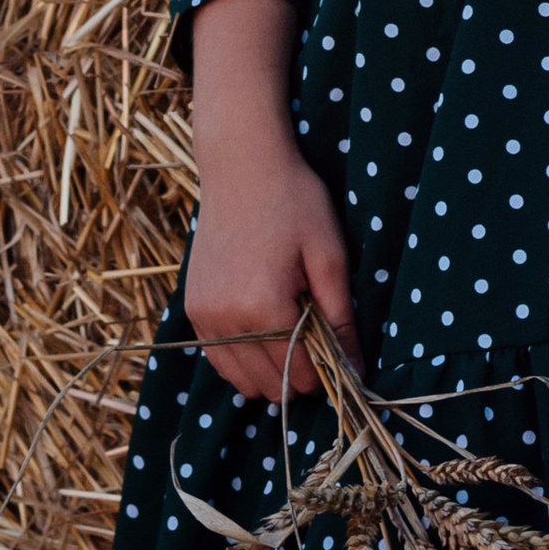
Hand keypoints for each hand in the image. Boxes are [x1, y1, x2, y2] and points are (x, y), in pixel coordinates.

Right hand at [186, 0, 359, 402]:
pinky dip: (241, 361)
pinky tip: (262, 337)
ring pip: (240, 380)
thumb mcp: (328, 255)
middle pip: (268, 384)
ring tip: (291, 340)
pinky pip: (217, 358)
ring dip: (268, 374)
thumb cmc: (294, 201)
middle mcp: (226, 319)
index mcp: (263, 307)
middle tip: (318, 347)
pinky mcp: (192, 306)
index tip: (340, 360)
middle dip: (298, 377)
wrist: (242, 164)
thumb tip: (356, 371)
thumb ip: (341, 317)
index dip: (325, 375)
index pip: (299, 374)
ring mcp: (203, 314)